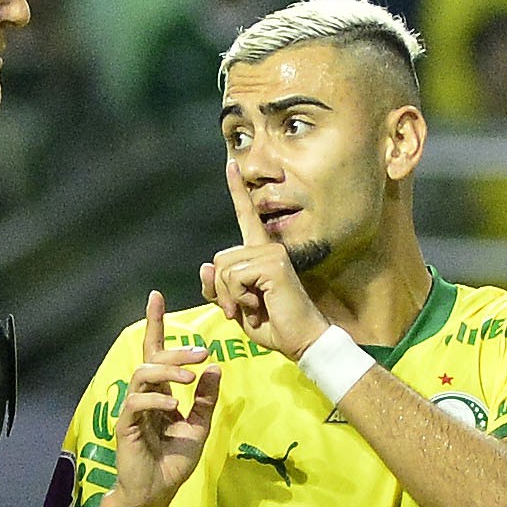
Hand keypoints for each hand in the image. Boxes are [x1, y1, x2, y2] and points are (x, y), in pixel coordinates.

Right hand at [106, 288, 217, 506]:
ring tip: (190, 378)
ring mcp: (132, 410)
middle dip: (176, 351)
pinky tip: (174, 404)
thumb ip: (206, 399)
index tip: (156, 296)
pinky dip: (157, 399)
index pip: (155, 352)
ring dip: (168, 370)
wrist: (155, 494)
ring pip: (142, 374)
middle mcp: (143, 396)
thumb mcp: (199, 427)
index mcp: (158, 393)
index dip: (155, 324)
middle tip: (202, 353)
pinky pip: (136, 402)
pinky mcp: (125, 426)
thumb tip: (216, 367)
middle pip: (152, 358)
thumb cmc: (173, 462)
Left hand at [200, 173, 325, 357]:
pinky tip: (257, 306)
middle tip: (240, 309)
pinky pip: (234, 277)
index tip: (231, 166)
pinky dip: (237, 298)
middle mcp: (268, 247)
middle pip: (218, 260)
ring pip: (223, 269)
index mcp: (261, 253)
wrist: (301, 341)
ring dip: (229, 297)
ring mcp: (272, 252)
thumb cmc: (274, 325)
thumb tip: (205, 266)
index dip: (237, 191)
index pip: (246, 217)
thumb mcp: (238, 307)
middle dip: (220, 291)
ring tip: (252, 308)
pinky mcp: (274, 263)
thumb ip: (220, 288)